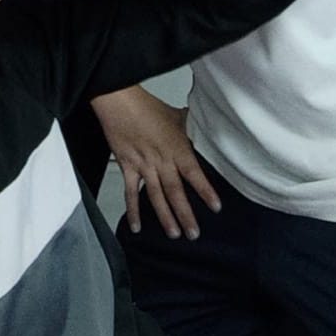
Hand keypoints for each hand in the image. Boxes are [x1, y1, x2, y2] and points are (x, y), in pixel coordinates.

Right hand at [92, 86, 221, 239]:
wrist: (119, 101)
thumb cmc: (146, 107)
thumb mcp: (176, 116)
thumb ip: (192, 128)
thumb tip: (206, 130)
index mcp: (176, 148)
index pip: (194, 174)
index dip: (205, 191)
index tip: (216, 207)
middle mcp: (161, 161)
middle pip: (175, 192)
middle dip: (185, 214)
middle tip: (194, 233)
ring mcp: (143, 166)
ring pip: (156, 196)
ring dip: (164, 216)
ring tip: (173, 234)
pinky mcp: (127, 167)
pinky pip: (130, 192)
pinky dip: (133, 210)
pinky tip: (137, 225)